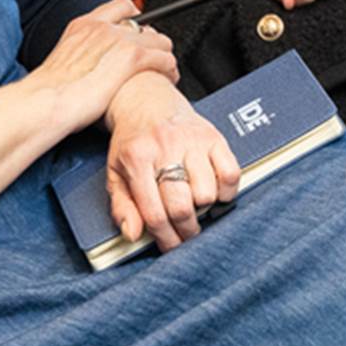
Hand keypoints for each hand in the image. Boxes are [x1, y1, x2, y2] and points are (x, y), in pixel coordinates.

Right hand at [22, 0, 178, 136]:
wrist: (46, 101)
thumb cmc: (50, 92)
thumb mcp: (63, 60)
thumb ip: (81, 54)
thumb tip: (89, 66)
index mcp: (84, 25)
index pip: (121, 6)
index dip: (136, 18)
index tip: (141, 30)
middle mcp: (103, 27)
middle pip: (145, 24)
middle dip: (153, 41)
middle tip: (154, 58)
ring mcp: (119, 40)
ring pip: (160, 41)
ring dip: (165, 56)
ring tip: (166, 71)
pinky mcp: (132, 59)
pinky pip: (164, 59)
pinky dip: (170, 69)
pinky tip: (168, 78)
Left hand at [103, 73, 239, 250]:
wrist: (146, 98)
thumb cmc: (132, 141)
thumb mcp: (115, 172)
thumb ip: (122, 206)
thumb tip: (132, 234)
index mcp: (137, 158)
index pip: (154, 213)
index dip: (165, 239)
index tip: (171, 247)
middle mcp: (165, 147)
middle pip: (182, 206)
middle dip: (187, 230)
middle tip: (186, 234)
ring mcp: (192, 140)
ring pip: (207, 192)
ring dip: (204, 209)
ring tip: (196, 206)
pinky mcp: (214, 135)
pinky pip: (231, 172)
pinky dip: (226, 190)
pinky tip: (215, 192)